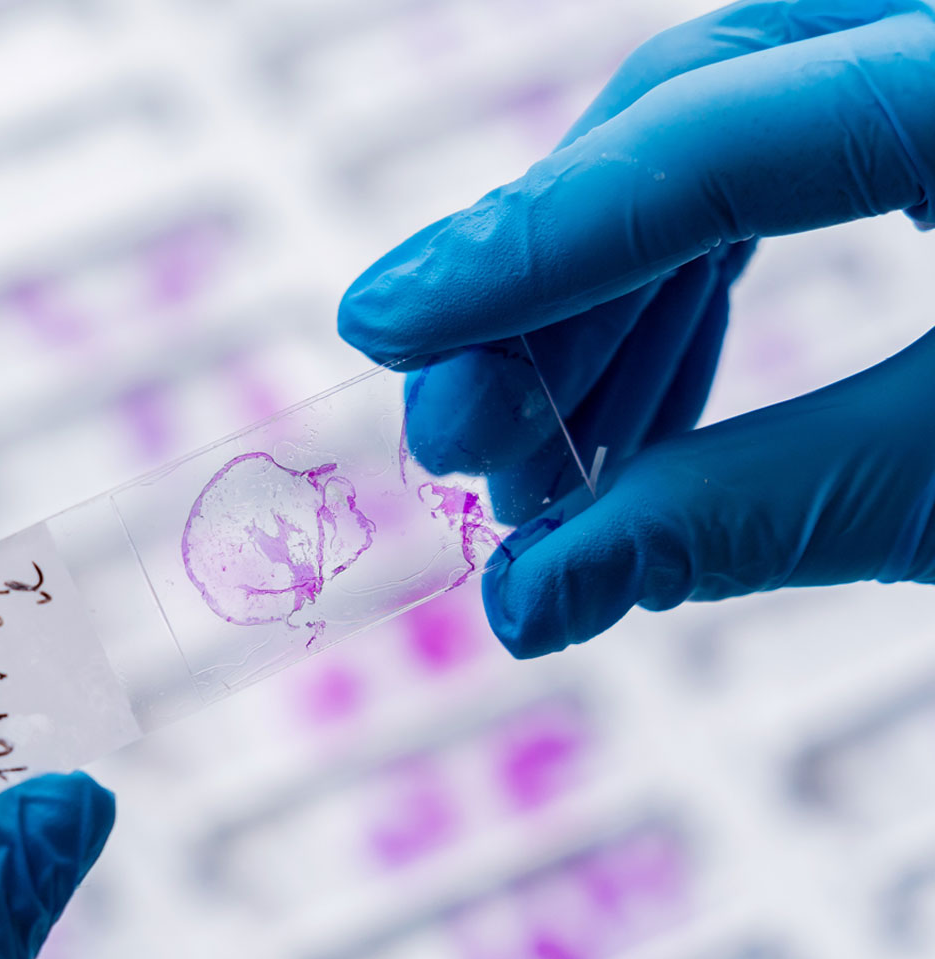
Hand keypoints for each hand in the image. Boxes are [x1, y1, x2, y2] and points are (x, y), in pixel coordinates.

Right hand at [337, 0, 934, 655]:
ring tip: (533, 471)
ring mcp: (920, 55)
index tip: (380, 325)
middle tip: (452, 439)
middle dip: (545, 295)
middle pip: (687, 117)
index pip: (711, 138)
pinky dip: (682, 295)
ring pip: (715, 146)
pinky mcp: (920, 103)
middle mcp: (931, 29)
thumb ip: (741, 519)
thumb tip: (523, 601)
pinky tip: (621, 414)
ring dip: (600, 316)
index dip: (529, 243)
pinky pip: (772, 174)